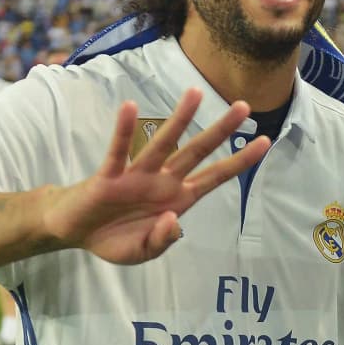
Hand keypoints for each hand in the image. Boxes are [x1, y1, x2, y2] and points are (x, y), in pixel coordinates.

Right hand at [43, 88, 269, 263]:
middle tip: (244, 107)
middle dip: (220, 130)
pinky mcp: (110, 175)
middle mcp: (164, 180)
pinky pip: (119, 151)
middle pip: (197, 151)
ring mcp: (138, 175)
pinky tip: (129, 108)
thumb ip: (162, 240)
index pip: (216, 176)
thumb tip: (173, 221)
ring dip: (180, 119)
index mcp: (178, 199)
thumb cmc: (116, 237)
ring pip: (163, 143)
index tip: (265, 142)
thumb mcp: (144, 251)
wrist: (77, 232)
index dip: (240, 161)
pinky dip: (124, 131)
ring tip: (195, 93)